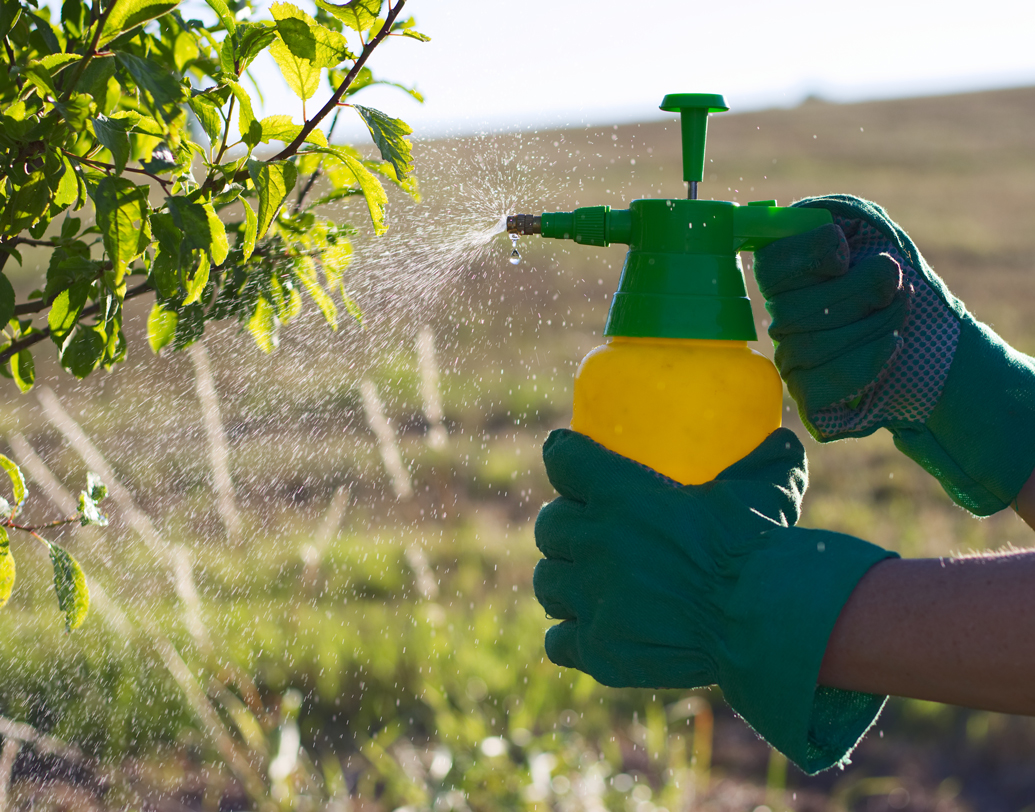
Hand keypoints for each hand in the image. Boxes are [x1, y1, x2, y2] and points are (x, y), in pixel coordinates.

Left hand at [534, 427, 894, 772]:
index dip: (564, 458)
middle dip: (564, 527)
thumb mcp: (766, 488)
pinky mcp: (598, 648)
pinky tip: (590, 633)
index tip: (568, 461)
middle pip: (549, 525)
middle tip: (586, 534)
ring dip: (562, 578)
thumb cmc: (760, 546)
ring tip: (583, 584)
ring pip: (546, 581)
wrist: (761, 618)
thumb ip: (766, 461)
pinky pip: (557, 640)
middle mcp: (594, 541)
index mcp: (619, 493)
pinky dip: (570, 636)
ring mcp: (591, 597)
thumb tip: (783, 442)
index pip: (562, 460)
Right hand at [754, 195, 1034, 515]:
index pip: (769, 266)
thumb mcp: (871, 231)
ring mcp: (791, 361)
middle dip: (859, 291)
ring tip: (901, 312)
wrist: (938, 338)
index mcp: (787, 275)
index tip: (845, 254)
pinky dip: (862, 363)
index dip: (809, 259)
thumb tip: (805, 224)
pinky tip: (891, 347)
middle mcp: (780, 319)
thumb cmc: (900, 280)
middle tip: (895, 283)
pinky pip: (817, 386)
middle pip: (792, 308)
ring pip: (808, 346)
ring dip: (871, 324)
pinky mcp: (810, 399)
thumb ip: (833, 218)